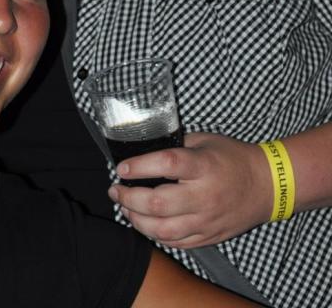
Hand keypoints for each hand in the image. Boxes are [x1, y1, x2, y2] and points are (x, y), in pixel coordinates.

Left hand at [108, 133, 272, 248]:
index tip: (121, 167)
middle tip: (115, 189)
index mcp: (203, 166)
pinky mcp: (209, 236)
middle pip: (157, 203)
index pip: (165, 164)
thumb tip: (142, 149)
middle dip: (128, 197)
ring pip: (163, 229)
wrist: (268, 185)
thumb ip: (175, 146)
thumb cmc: (232, 158)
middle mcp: (204, 196)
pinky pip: (176, 242)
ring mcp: (207, 220)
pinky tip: (143, 223)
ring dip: (136, 219)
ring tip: (124, 206)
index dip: (138, 166)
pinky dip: (154, 234)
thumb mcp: (204, 140)